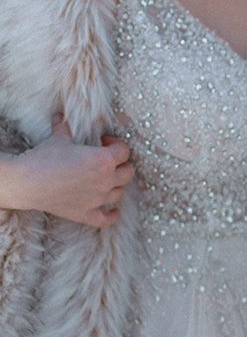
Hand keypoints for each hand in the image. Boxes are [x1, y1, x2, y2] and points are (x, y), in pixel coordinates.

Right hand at [1, 115, 133, 227]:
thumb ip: (66, 127)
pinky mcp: (86, 214)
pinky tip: (114, 211)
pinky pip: (107, 219)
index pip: (124, 151)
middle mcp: (106, 180)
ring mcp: (98, 200)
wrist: (27, 182)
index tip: (103, 141)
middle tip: (109, 161)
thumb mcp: (59, 138)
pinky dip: (112, 215)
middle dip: (121, 165)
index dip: (116, 143)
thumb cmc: (45, 158)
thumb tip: (61, 117)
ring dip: (117, 186)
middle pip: (128, 173)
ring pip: (120, 193)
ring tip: (107, 180)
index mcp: (104, 160)